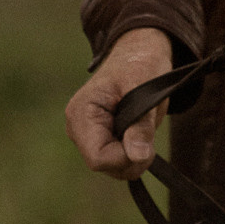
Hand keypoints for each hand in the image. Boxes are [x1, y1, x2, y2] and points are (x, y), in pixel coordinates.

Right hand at [64, 26, 173, 180]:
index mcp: (82, 113)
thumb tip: (137, 156)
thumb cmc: (140, 66)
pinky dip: (130, 154)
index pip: (98, 158)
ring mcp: (85, 135)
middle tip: (147, 133)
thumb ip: (141, 126)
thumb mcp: (146, 92)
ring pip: (111, 168)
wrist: (139, 55)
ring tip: (141, 129)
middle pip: (104, 166)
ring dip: (133, 156)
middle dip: (131, 158)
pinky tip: (136, 135)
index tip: (145, 143)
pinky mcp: (96, 139)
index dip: (124, 157)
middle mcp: (77, 127)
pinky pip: (114, 162)